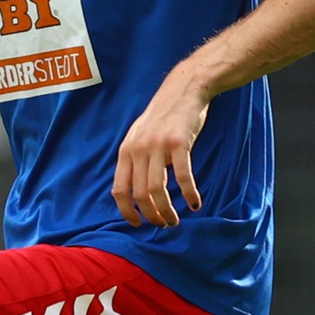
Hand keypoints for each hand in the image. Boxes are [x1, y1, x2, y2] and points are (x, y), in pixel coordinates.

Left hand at [112, 76, 210, 226]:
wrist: (184, 90)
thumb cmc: (164, 117)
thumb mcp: (140, 136)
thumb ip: (135, 160)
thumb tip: (134, 192)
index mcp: (126, 151)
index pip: (119, 190)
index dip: (127, 212)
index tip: (138, 224)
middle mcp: (138, 149)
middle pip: (140, 194)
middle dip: (152, 215)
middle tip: (164, 224)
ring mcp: (158, 146)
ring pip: (157, 190)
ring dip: (167, 211)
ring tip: (176, 220)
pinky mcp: (179, 143)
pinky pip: (183, 176)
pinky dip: (189, 194)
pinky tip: (194, 204)